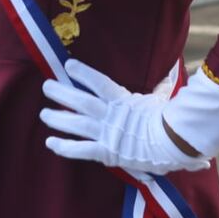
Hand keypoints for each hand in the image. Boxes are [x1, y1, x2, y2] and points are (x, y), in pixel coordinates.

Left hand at [40, 59, 210, 174]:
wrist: (174, 145)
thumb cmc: (170, 122)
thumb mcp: (162, 101)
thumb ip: (160, 89)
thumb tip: (168, 75)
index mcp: (123, 100)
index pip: (99, 82)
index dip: (83, 73)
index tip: (68, 65)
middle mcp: (111, 115)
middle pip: (81, 101)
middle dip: (61, 93)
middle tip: (46, 86)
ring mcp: (107, 133)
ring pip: (76, 124)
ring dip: (58, 118)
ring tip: (44, 113)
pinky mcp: (106, 152)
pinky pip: (81, 149)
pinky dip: (65, 146)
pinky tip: (50, 142)